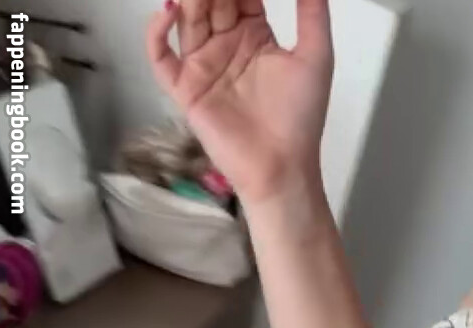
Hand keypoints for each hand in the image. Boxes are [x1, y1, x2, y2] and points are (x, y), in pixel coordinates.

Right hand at [146, 0, 333, 206]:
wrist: (283, 167)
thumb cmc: (301, 118)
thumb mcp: (315, 55)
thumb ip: (311, 11)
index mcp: (253, 34)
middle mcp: (225, 45)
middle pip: (211, 0)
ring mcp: (203, 66)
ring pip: (187, 19)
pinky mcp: (185, 91)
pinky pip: (161, 58)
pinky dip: (157, 33)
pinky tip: (169, 11)